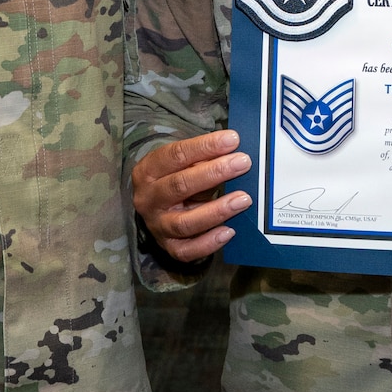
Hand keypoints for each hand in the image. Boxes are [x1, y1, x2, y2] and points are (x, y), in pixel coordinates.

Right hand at [132, 130, 252, 261]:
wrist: (158, 209)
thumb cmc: (177, 178)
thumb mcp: (184, 164)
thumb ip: (204, 159)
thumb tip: (235, 152)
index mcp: (148, 171)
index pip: (176, 155)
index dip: (205, 147)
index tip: (232, 140)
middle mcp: (148, 200)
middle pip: (180, 186)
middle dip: (214, 173)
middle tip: (243, 163)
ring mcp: (157, 226)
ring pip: (185, 222)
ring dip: (217, 210)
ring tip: (243, 199)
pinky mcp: (169, 247)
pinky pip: (188, 251)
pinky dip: (209, 243)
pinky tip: (230, 231)